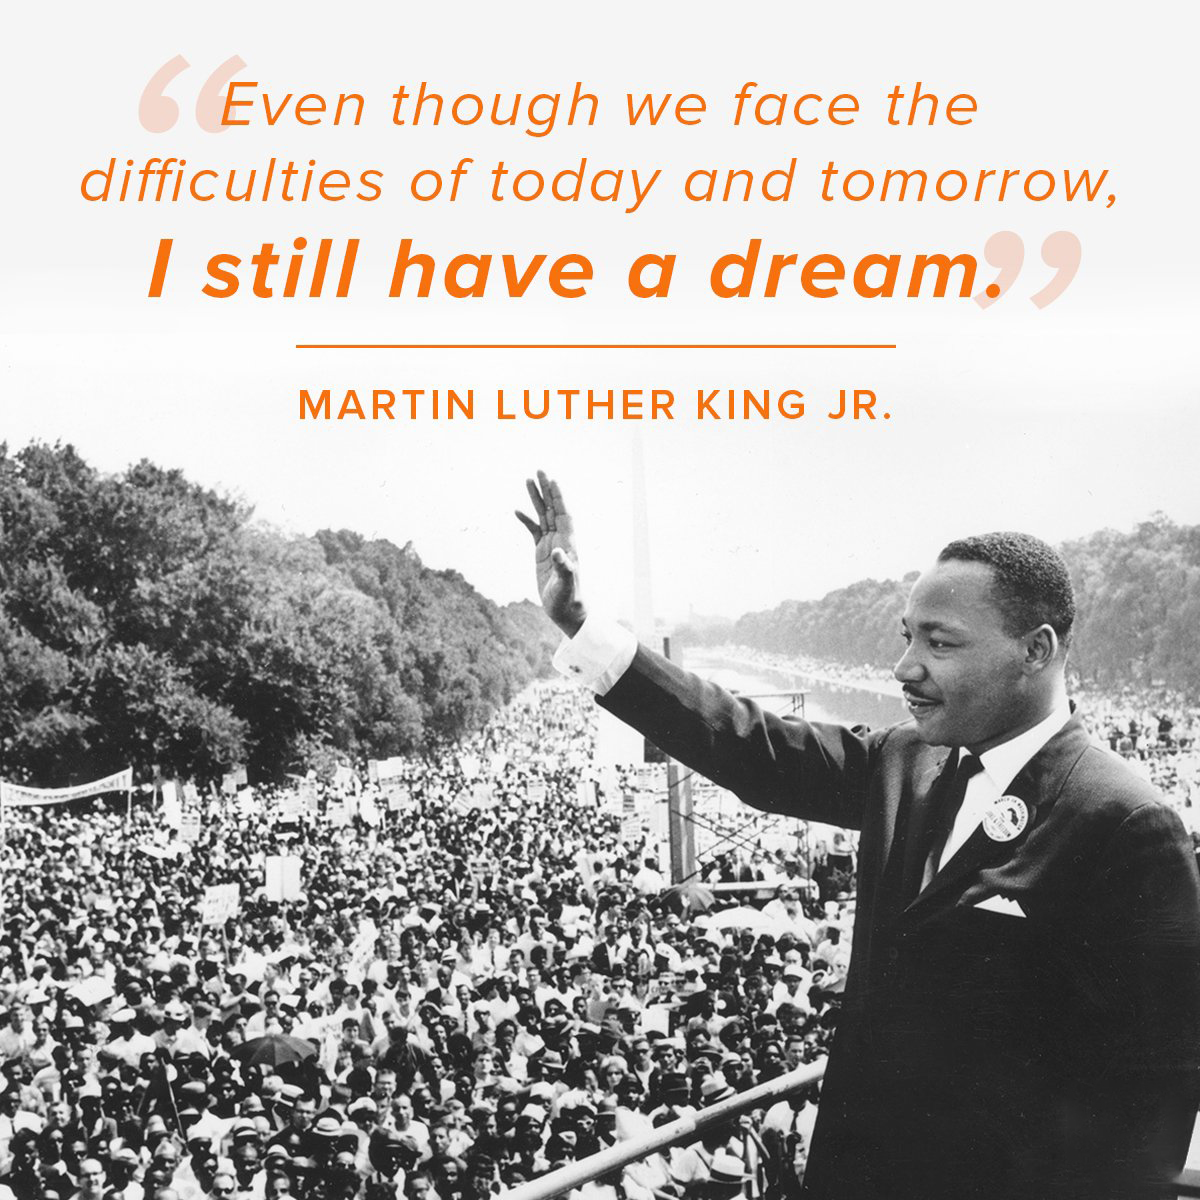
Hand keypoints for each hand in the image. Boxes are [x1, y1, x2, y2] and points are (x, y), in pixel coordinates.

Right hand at [516, 470, 586, 636]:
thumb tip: (558, 552)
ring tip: (527, 480)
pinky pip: (533, 531)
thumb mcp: (565, 585)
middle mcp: (561, 540)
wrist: (566, 611)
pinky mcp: (542, 553)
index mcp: (568, 543)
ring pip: (543, 516)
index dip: (558, 497)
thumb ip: (564, 568)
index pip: (563, 514)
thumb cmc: (568, 599)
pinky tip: (517, 511)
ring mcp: (551, 545)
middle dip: (546, 490)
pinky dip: (526, 520)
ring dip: (536, 499)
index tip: (552, 479)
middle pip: (553, 509)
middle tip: (539, 470)